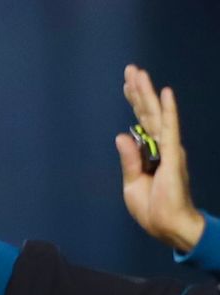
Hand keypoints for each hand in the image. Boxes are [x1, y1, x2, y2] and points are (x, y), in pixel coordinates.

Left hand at [116, 63, 201, 251]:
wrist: (167, 225)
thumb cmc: (152, 208)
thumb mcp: (132, 183)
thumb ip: (128, 159)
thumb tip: (121, 135)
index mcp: (150, 154)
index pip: (140, 122)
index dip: (134, 103)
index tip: (127, 84)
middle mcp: (161, 147)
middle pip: (147, 113)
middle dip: (139, 91)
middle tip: (132, 69)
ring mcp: (168, 149)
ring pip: (156, 115)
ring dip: (147, 94)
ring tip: (140, 73)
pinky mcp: (173, 156)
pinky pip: (169, 129)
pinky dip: (168, 111)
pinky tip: (166, 94)